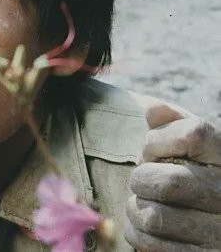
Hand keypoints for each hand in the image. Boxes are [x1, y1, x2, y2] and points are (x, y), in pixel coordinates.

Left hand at [125, 102, 220, 250]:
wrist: (216, 216)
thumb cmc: (198, 172)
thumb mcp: (197, 145)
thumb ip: (175, 124)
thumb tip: (152, 110)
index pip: (193, 135)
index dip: (158, 140)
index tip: (152, 150)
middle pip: (168, 182)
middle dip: (141, 178)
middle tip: (141, 180)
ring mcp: (219, 231)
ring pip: (154, 217)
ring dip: (135, 207)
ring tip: (142, 202)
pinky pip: (150, 243)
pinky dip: (136, 232)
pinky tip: (145, 225)